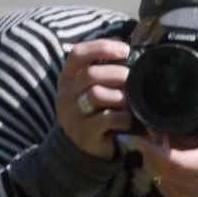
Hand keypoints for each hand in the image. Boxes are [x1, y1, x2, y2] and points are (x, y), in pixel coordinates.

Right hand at [54, 38, 132, 159]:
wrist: (83, 148)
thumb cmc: (94, 113)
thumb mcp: (91, 89)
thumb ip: (103, 72)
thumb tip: (127, 51)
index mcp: (66, 78)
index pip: (78, 53)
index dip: (102, 47)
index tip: (124, 50)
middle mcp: (65, 94)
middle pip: (92, 75)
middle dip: (118, 74)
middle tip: (133, 80)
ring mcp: (71, 115)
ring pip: (98, 95)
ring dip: (121, 96)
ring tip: (130, 102)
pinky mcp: (83, 133)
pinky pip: (107, 118)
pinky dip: (123, 117)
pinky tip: (128, 121)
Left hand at [121, 73, 197, 196]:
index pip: (173, 160)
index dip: (152, 149)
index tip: (139, 136)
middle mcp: (193, 184)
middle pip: (158, 165)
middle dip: (149, 148)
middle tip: (150, 131)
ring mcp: (182, 196)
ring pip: (155, 174)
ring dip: (152, 158)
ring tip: (157, 143)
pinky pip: (159, 183)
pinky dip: (158, 170)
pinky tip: (166, 161)